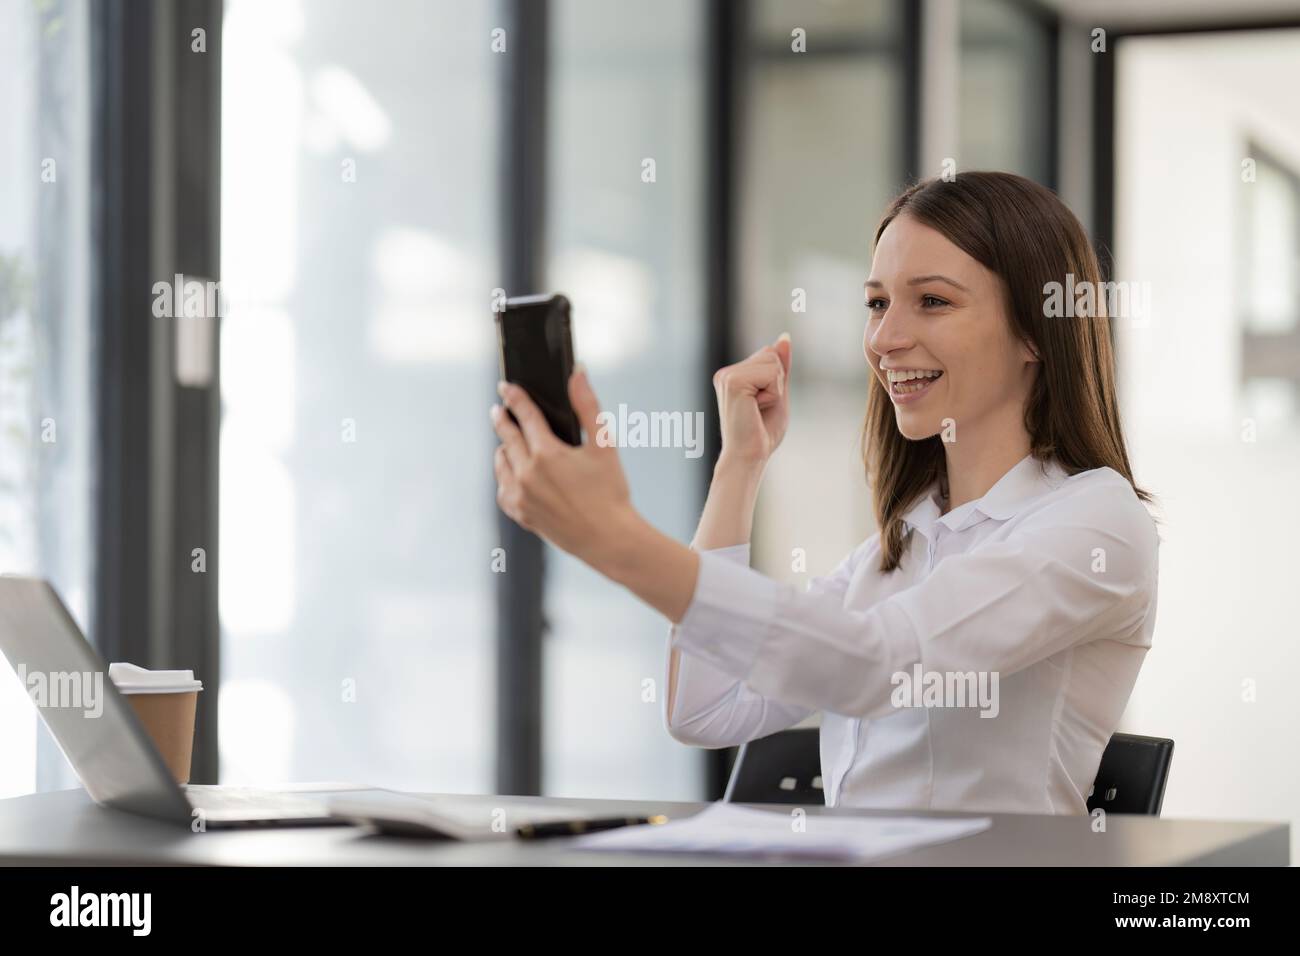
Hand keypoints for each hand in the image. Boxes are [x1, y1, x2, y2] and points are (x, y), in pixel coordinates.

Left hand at [491, 367, 636, 567]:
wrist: (609, 539)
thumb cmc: (611, 491)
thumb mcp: (604, 444)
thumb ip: (587, 405)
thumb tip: (577, 372)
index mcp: (547, 453)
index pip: (524, 415)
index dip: (514, 397)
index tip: (506, 386)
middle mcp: (527, 474)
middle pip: (506, 436)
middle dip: (503, 418)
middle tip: (499, 409)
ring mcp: (520, 496)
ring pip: (501, 461)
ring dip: (505, 448)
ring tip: (510, 442)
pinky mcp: (519, 513)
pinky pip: (503, 487)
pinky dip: (506, 476)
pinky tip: (516, 472)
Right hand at [712, 332, 791, 468]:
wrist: (749, 456)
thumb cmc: (762, 433)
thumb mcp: (777, 393)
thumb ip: (780, 366)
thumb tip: (784, 336)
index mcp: (733, 375)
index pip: (769, 354)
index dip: (777, 380)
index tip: (762, 404)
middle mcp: (726, 373)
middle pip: (771, 353)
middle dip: (777, 382)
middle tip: (761, 408)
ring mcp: (727, 375)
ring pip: (772, 361)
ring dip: (775, 388)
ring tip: (758, 409)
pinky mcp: (732, 381)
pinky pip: (771, 372)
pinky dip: (773, 392)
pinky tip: (756, 408)